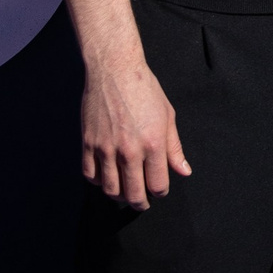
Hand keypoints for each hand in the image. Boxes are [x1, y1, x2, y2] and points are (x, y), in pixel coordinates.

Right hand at [79, 57, 191, 208]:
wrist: (114, 69)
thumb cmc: (144, 88)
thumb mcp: (167, 115)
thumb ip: (174, 147)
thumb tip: (184, 171)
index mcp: (153, 144)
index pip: (158, 185)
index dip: (160, 192)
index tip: (158, 189)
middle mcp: (129, 150)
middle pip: (133, 194)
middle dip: (140, 203)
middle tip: (142, 202)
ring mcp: (106, 148)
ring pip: (110, 189)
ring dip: (119, 195)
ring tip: (124, 191)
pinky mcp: (88, 143)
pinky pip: (90, 175)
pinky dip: (98, 181)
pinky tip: (106, 176)